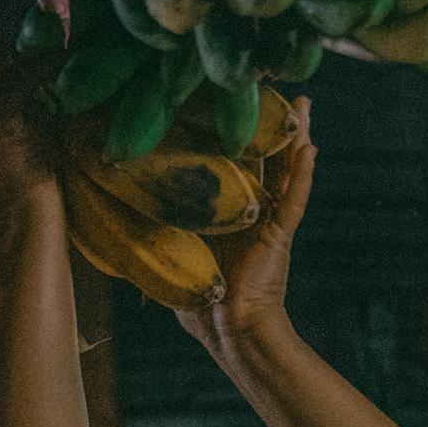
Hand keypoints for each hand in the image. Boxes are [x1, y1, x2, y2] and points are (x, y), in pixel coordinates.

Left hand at [177, 98, 314, 354]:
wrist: (230, 333)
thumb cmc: (204, 310)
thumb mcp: (175, 268)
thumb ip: (156, 252)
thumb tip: (117, 246)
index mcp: (230, 218)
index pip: (234, 170)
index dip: (235, 141)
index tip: (230, 110)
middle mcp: (254, 214)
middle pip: (266, 161)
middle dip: (272, 128)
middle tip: (277, 93)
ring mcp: (270, 222)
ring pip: (287, 172)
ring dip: (296, 139)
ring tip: (303, 105)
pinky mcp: (279, 235)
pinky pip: (294, 199)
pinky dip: (303, 175)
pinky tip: (310, 149)